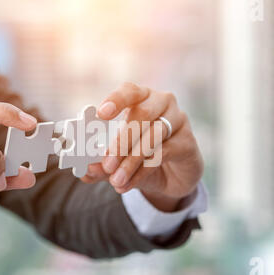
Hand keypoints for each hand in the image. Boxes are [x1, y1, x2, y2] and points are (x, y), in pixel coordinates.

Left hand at [81, 82, 203, 211]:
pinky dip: (143, 170)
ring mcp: (179, 120)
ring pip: (152, 137)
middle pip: (142, 114)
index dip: (116, 99)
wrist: (172, 177)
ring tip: (116, 180)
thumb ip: (101, 164)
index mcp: (141, 98)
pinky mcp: (188, 142)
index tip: (102, 114)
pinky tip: (130, 183)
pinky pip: (164, 153)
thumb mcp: (118, 161)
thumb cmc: (142, 158)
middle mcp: (162, 103)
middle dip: (121, 141)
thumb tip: (85, 171)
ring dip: (131, 161)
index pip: (130, 91)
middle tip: (107, 164)